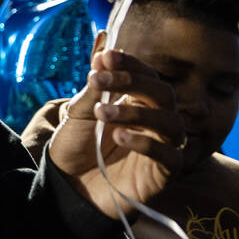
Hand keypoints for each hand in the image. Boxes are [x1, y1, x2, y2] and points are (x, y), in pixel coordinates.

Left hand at [48, 49, 185, 218]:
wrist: (68, 186)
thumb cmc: (77, 147)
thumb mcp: (80, 113)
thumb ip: (95, 86)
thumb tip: (104, 51)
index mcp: (138, 102)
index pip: (147, 76)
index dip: (130, 64)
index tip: (106, 57)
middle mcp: (155, 122)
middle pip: (164, 93)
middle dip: (133, 82)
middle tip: (98, 80)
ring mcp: (163, 147)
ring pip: (171, 122)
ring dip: (137, 112)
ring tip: (102, 112)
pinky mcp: (163, 174)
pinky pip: (170, 156)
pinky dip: (145, 143)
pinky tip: (118, 137)